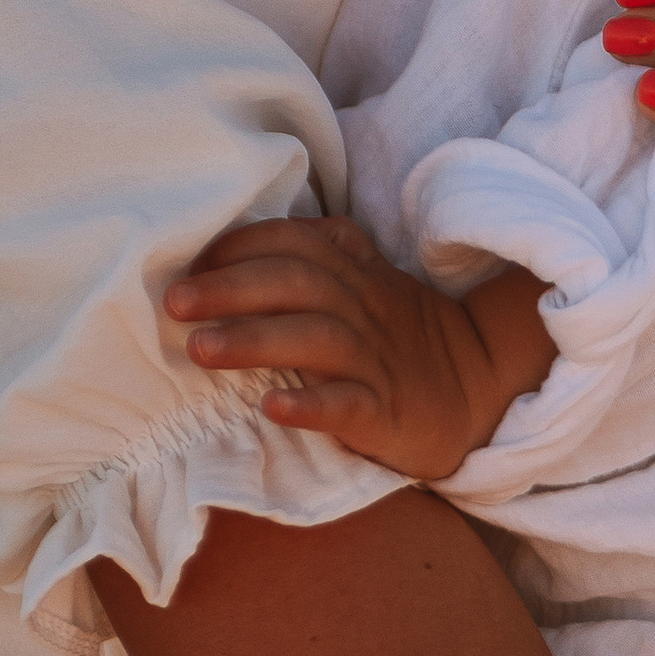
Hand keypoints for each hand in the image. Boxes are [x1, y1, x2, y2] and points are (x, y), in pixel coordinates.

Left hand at [163, 215, 553, 481]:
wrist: (480, 391)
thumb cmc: (404, 338)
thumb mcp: (370, 283)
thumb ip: (320, 256)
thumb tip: (239, 242)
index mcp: (357, 275)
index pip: (295, 244)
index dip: (241, 247)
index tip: (190, 263)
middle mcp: (365, 310)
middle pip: (298, 284)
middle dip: (231, 287)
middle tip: (174, 302)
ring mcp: (378, 361)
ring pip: (317, 340)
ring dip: (255, 340)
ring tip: (200, 349)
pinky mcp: (388, 412)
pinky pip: (350, 405)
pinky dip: (311, 405)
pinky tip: (272, 408)